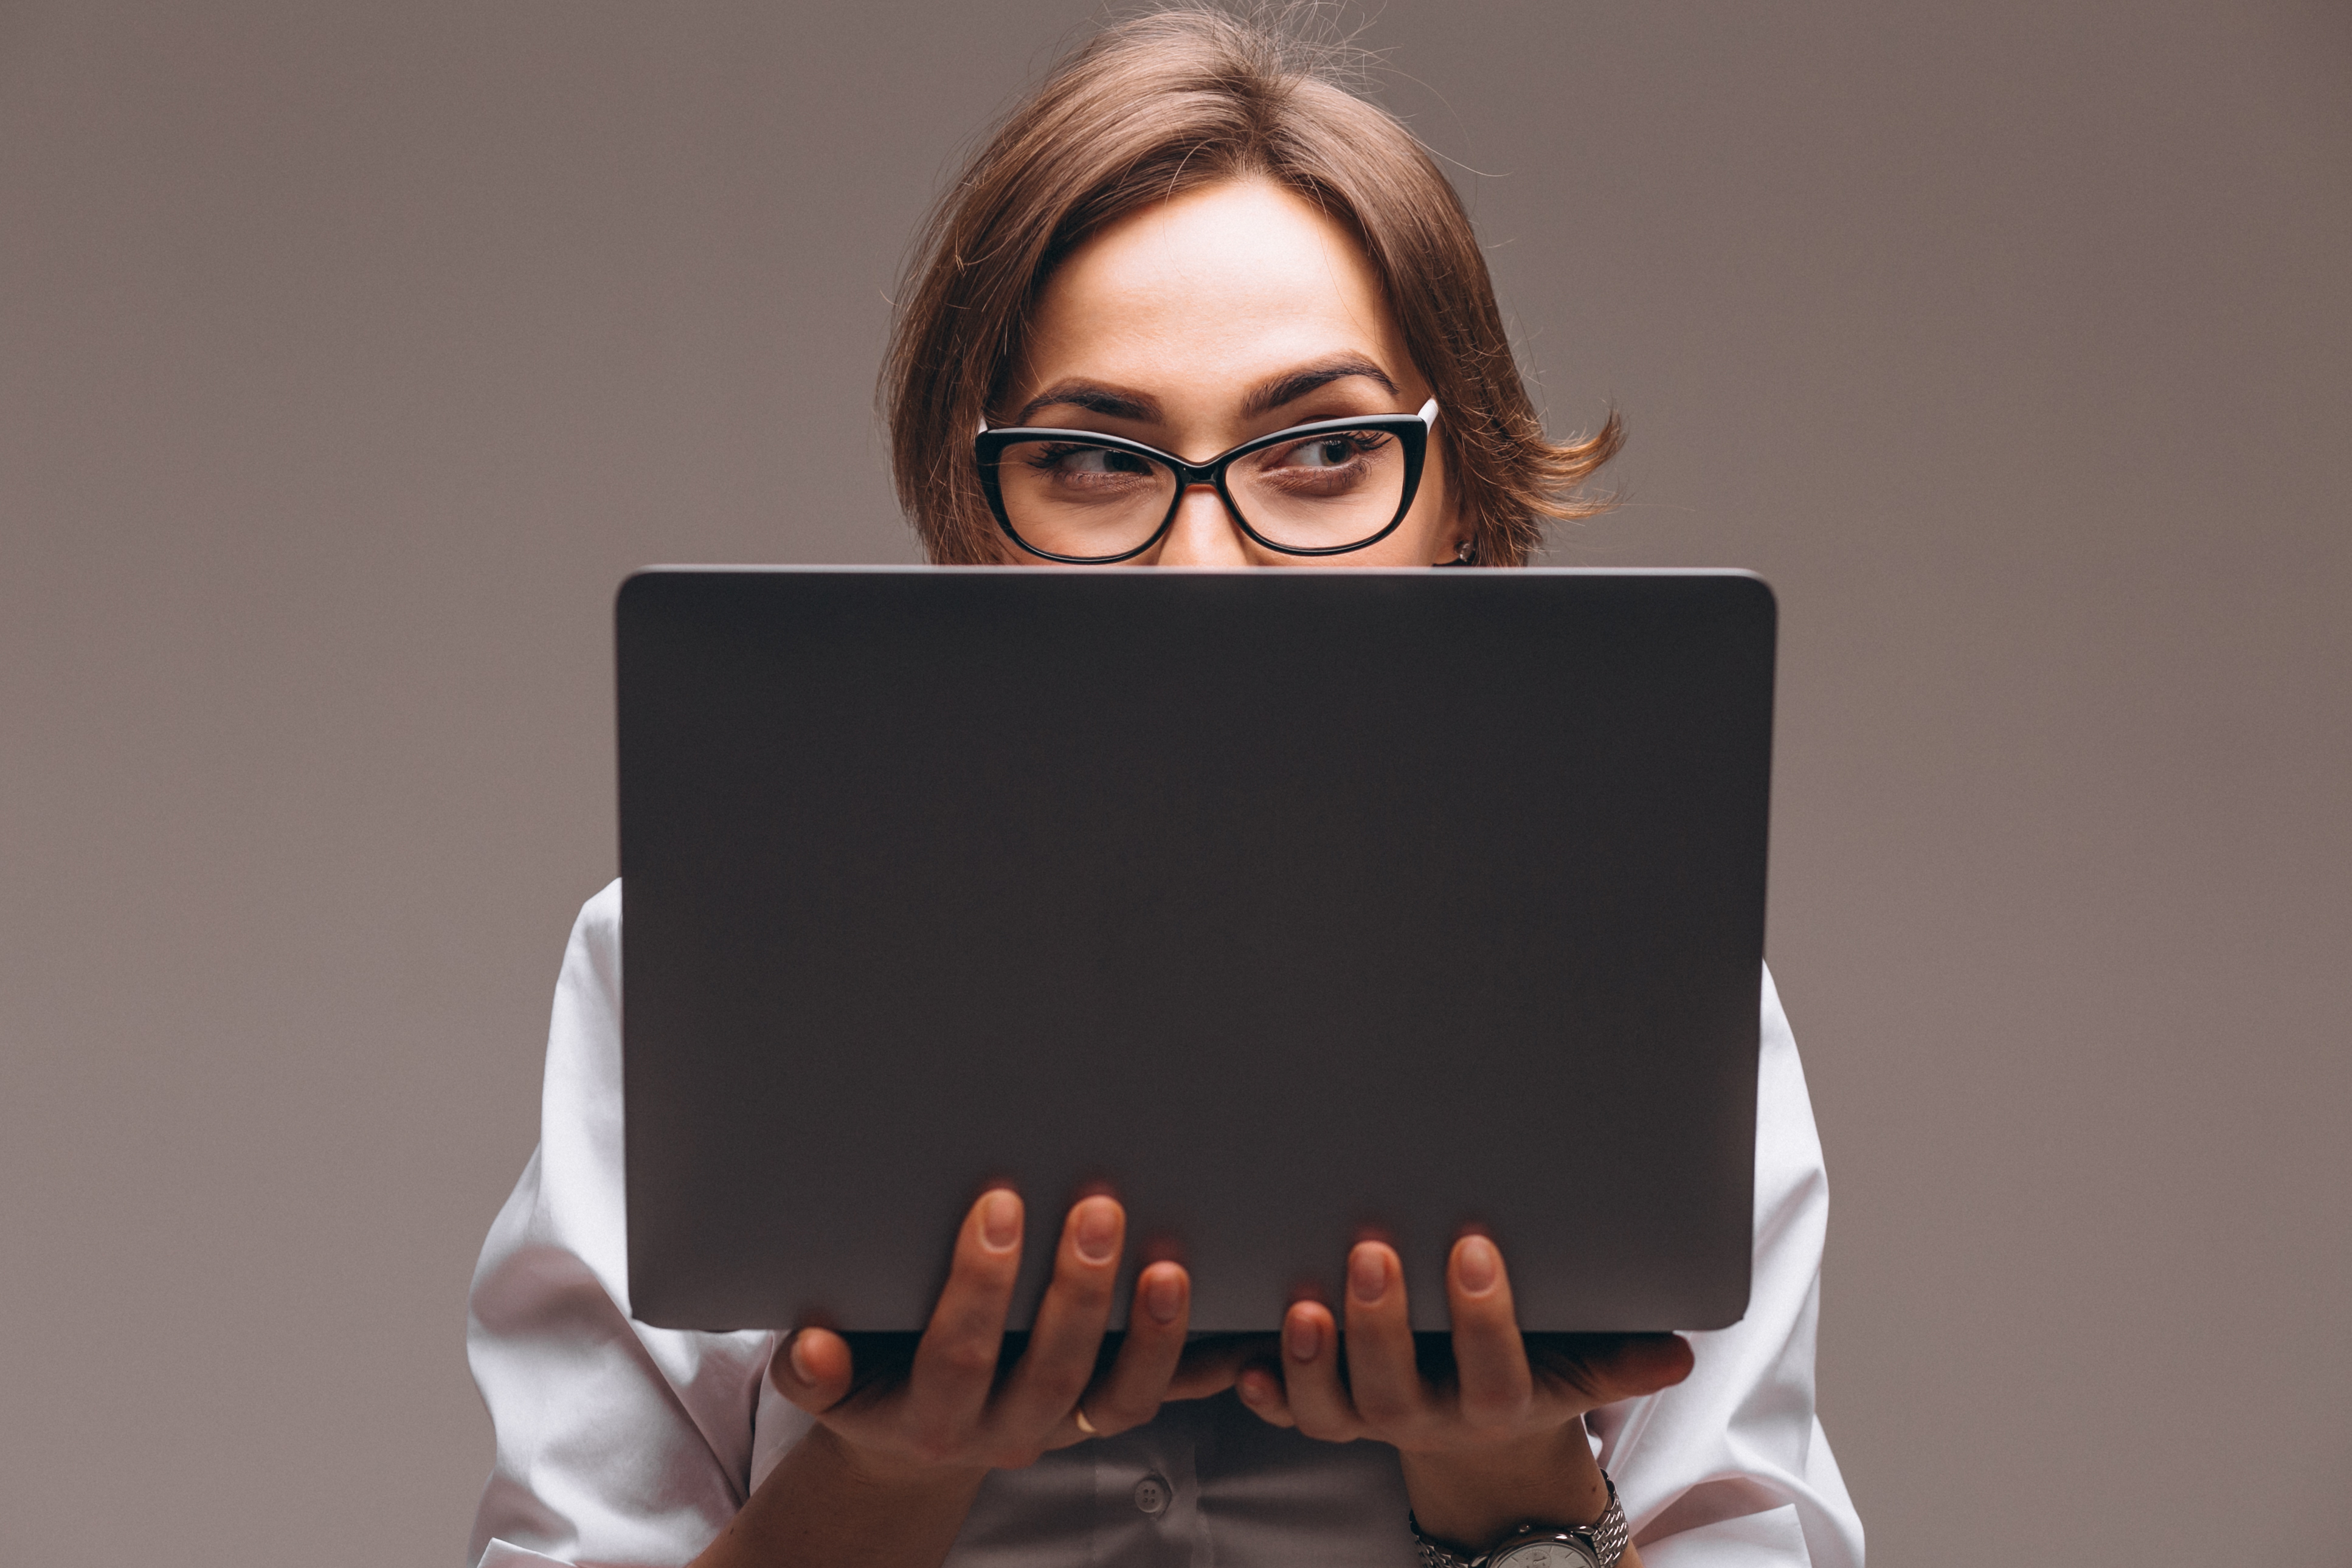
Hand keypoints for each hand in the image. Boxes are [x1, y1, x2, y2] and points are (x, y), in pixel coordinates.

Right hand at [769, 1189, 1243, 1482]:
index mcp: (934, 1415)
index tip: (999, 1203)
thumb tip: (810, 1346)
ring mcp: (1063, 1428)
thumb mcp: (829, 1383)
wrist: (908, 1441)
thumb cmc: (871, 1377)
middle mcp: (1005, 1430)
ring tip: (1170, 1265)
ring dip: (1153, 1334)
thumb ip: (813, 1368)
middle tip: (1098, 1206)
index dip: (982, 1286)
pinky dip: (1202, 1364)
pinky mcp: (1105, 1416)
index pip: (961, 1354)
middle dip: (1077, 1291)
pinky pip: (1164, 1399)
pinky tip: (1241, 1321)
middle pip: (1052, 1373)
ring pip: (1121, 1398)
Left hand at [1233, 1233, 1692, 1554]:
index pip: (1492, 1371)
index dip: (1482, 1319)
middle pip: (1395, 1390)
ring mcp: (1369, 1416)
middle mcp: (1426, 1416)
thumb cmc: (1534, 1370)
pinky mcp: (1327, 1409)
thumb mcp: (1581, 1369)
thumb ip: (1621, 1359)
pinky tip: (1241, 1359)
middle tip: (1373, 1249)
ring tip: (1303, 1300)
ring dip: (1311, 1358)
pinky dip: (1263, 1390)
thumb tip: (1678, 1354)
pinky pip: (1286, 1413)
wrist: (1486, 1435)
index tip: (1474, 1247)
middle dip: (1382, 1323)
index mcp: (1495, 1401)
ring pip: (1331, 1408)